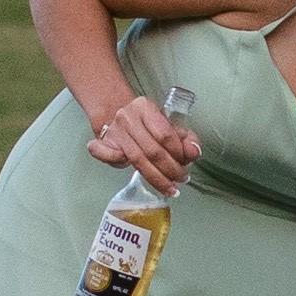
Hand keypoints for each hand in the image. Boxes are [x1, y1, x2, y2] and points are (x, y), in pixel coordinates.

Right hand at [84, 88, 202, 182]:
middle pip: (151, 150)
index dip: (178, 153)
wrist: (114, 112)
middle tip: (180, 179)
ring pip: (136, 159)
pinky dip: (117, 164)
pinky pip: (105, 155)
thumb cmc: (145, 123)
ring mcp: (113, 130)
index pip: (165, 134)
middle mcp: (127, 117)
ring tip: (170, 188)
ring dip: (156, 178)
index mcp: (145, 107)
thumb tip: (194, 151)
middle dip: (170, 169)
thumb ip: (184, 138)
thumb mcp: (167, 124)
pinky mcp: (101, 141)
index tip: (185, 163)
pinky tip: (135, 176)